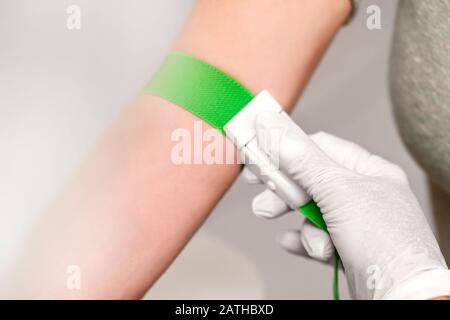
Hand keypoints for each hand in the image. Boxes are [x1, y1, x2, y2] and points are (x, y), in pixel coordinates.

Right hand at [244, 111, 449, 298]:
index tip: (258, 152)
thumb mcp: (337, 191)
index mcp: (369, 171)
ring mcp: (356, 224)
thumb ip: (300, 159)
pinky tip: (292, 242)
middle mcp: (363, 195)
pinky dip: (303, 240)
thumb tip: (270, 125)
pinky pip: (315, 238)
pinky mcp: (347, 250)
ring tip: (294, 234)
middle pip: (310, 181)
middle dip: (285, 191)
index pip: (319, 148)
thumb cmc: (385, 242)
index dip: (286, 148)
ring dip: (301, 225)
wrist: (403, 299)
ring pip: (312, 213)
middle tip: (261, 195)